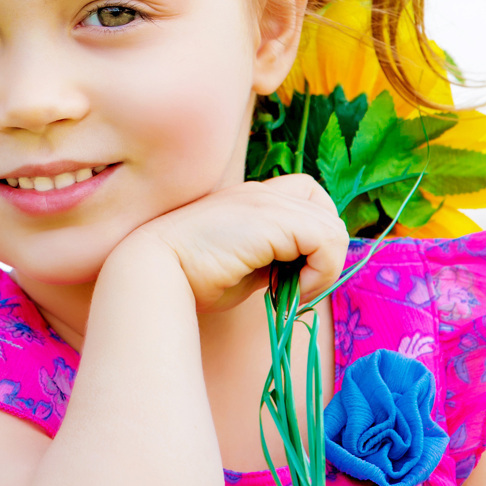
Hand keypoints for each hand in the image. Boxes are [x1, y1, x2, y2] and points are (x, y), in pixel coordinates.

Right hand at [131, 174, 348, 313]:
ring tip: (296, 292)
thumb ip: (268, 263)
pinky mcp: (271, 219)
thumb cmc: (186, 279)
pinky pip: (327, 239)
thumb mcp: (239, 268)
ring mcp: (265, 201)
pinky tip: (295, 291)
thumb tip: (298, 277)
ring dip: (324, 265)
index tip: (293, 273)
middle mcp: (259, 193)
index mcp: (247, 200)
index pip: (303, 196)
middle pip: (321, 204)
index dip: (311, 232)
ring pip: (331, 224)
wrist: (154, 272)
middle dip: (322, 248)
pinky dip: (323, 269)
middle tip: (299, 284)